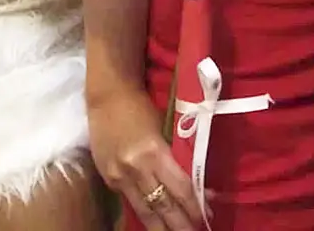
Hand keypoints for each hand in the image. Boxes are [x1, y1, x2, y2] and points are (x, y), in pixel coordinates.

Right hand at [89, 79, 199, 230]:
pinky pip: (130, 200)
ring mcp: (119, 177)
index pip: (180, 187)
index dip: (194, 205)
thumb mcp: (163, 129)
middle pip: (162, 205)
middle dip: (180, 224)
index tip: (207, 216)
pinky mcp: (108, 180)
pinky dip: (144, 212)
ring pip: (144, 211)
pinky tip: (155, 221)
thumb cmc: (141, 108)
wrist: (106, 97)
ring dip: (162, 227)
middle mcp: (136, 169)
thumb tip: (195, 180)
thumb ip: (175, 156)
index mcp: (154, 152)